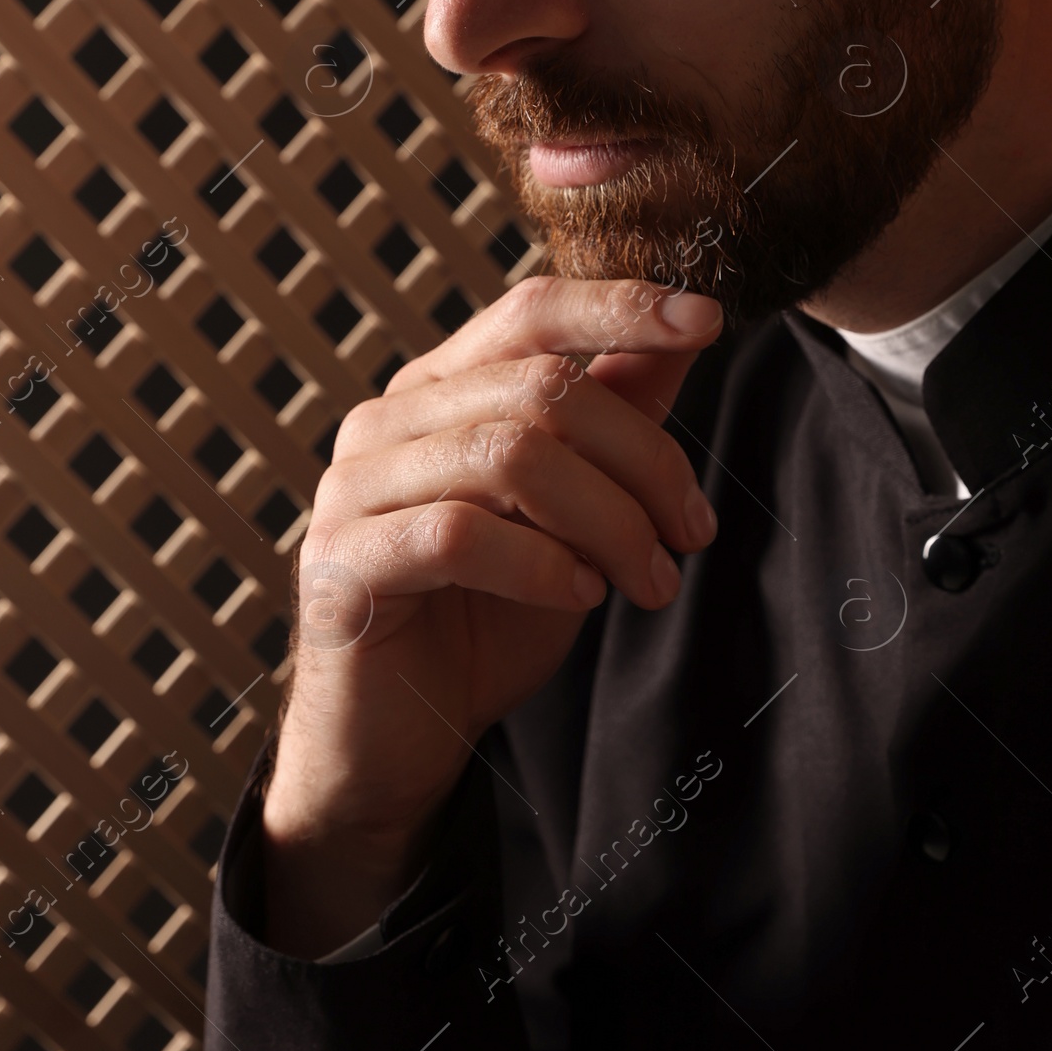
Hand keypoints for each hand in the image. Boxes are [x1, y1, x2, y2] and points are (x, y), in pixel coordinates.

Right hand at [261, 276, 721, 954]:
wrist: (402, 742)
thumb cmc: (488, 619)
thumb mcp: (576, 514)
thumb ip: (615, 420)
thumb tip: (685, 334)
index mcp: (439, 391)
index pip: (529, 313)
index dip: (620, 307)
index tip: (708, 320)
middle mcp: (386, 423)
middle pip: (540, 389)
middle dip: (644, 458)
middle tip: (694, 532)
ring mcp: (354, 490)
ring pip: (508, 457)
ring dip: (609, 521)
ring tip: (650, 581)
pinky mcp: (342, 565)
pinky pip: (457, 536)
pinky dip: (540, 564)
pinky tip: (580, 596)